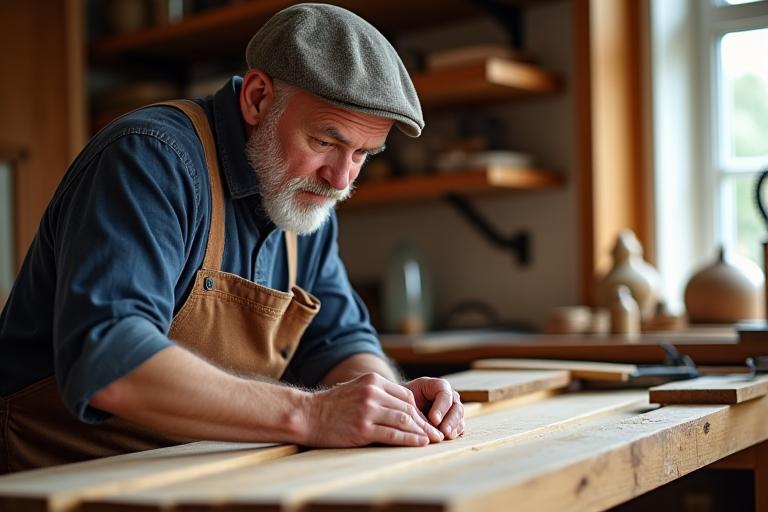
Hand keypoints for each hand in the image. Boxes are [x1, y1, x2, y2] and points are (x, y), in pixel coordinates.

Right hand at [304, 372, 443, 447]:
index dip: (418, 410)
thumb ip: (376, 394)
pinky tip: (420, 443)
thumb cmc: (331, 406)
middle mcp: (373, 393)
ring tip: (433, 439)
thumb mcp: (356, 390)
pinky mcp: (363, 428)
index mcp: (373, 381)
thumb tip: (399, 407)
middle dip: (424, 421)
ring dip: (422, 431)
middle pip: (408, 407)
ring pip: (404, 419)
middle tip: (437, 432)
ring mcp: (368, 410)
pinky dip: (410, 439)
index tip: (426, 421)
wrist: (307, 414)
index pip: (405, 395)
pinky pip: (393, 434)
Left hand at [404, 377, 464, 439]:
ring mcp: (453, 409)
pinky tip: (447, 438)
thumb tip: (425, 422)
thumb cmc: (404, 400)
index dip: (441, 407)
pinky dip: (454, 433)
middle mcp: (449, 396)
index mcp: (438, 386)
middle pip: (456, 407)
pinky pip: (459, 427)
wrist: (404, 407)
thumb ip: (416, 407)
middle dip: (450, 420)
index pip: (445, 394)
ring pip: (459, 418)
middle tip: (443, 431)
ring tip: (445, 436)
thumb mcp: (407, 398)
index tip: (434, 420)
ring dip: (453, 428)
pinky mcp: (454, 422)